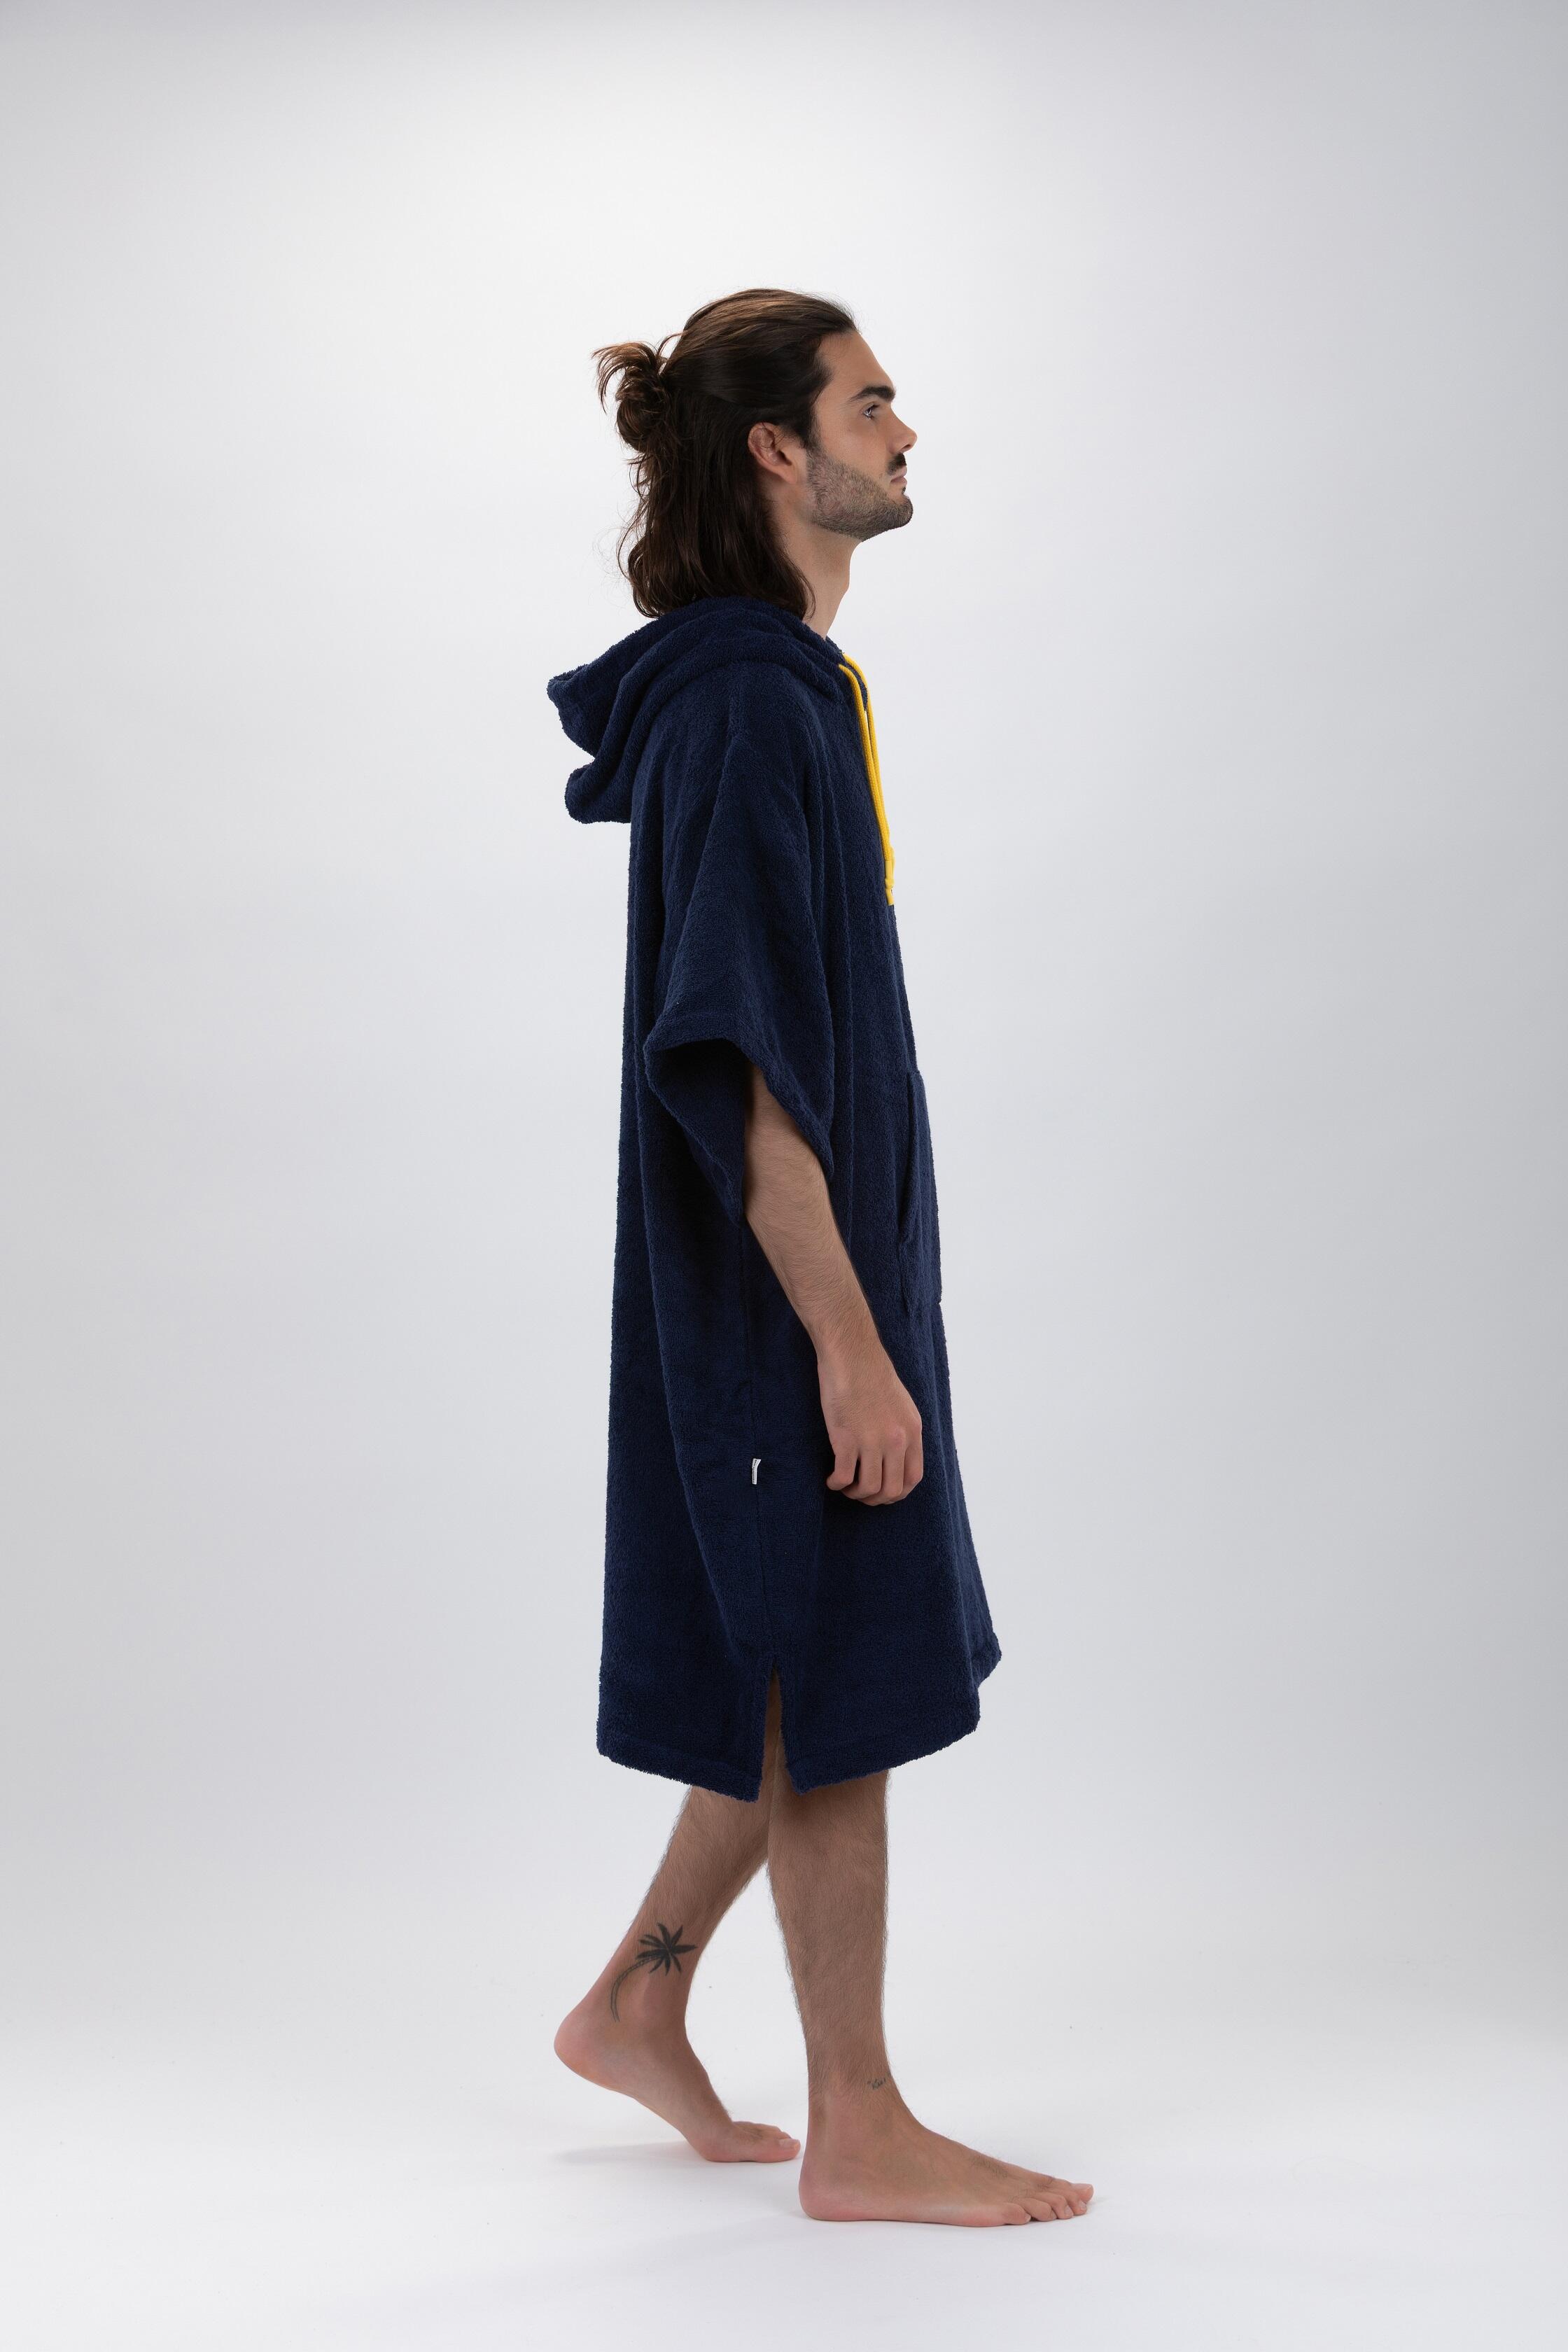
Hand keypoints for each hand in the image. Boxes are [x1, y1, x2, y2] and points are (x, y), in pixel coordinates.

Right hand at [819, 1331, 923, 1503]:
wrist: (851, 1354)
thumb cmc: (871, 1373)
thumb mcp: (901, 1404)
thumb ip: (901, 1430)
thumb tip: (894, 1454)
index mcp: (912, 1431)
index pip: (913, 1478)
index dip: (897, 1492)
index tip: (882, 1491)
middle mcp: (897, 1440)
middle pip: (891, 1490)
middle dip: (874, 1499)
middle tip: (859, 1492)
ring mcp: (873, 1441)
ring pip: (869, 1488)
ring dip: (854, 1493)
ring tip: (844, 1485)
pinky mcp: (847, 1439)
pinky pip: (844, 1477)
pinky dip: (836, 1484)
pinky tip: (831, 1479)